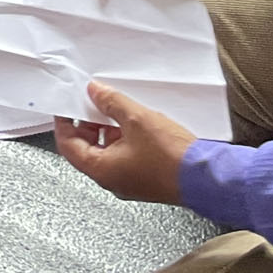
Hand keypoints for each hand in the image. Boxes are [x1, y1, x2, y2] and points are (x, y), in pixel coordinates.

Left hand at [53, 83, 195, 204]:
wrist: (207, 179)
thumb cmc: (172, 158)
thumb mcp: (136, 119)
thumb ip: (111, 103)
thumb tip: (94, 92)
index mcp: (101, 170)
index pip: (68, 145)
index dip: (64, 123)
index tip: (66, 105)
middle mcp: (112, 180)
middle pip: (86, 149)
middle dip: (87, 123)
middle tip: (92, 102)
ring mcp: (129, 181)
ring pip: (107, 151)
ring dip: (107, 128)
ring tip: (116, 107)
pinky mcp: (145, 179)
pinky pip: (124, 156)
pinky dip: (123, 137)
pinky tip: (135, 122)